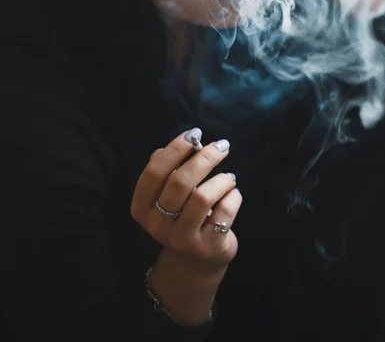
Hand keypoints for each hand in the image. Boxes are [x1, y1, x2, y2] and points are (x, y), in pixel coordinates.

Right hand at [131, 129, 241, 272]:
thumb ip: (169, 168)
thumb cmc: (181, 215)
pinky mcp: (207, 247)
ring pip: (202, 197)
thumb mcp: (167, 194)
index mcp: (142, 207)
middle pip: (180, 182)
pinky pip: (223, 213)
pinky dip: (233, 197)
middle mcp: (157, 225)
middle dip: (204, 158)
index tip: (194, 134)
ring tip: (229, 177)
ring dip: (220, 180)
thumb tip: (182, 143)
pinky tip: (233, 194)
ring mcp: (182, 239)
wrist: (196, 260)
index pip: (154, 172)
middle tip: (221, 146)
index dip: (175, 149)